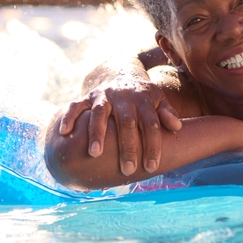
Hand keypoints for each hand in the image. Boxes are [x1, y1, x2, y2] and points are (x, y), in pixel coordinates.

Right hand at [58, 71, 181, 175]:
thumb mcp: (158, 101)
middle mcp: (123, 96)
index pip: (150, 124)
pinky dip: (68, 118)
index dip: (152, 145)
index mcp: (143, 99)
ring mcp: (103, 96)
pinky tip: (65, 133)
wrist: (122, 73)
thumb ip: (167, 113)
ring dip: (96, 133)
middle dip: (127, 146)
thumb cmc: (143, 96)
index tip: (152, 166)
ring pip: (100, 113)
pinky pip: (75, 106)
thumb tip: (178, 127)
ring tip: (95, 154)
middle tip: (128, 170)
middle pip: (126, 121)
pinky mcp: (87, 97)